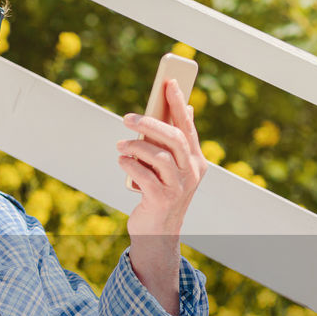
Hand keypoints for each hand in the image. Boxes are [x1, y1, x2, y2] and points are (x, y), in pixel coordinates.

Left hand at [117, 78, 207, 241]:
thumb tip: (185, 107)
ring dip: (135, 147)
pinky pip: (143, 175)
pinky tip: (122, 161)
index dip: (178, 103)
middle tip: (128, 118)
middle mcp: (191, 172)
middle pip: (174, 138)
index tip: (168, 82)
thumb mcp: (171, 167)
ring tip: (121, 146)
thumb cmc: (160, 193)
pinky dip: (129, 165)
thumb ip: (175, 141)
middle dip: (150, 123)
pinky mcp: (161, 200)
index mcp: (195, 160)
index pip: (187, 126)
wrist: (157, 233)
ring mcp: (178, 187)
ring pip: (158, 156)